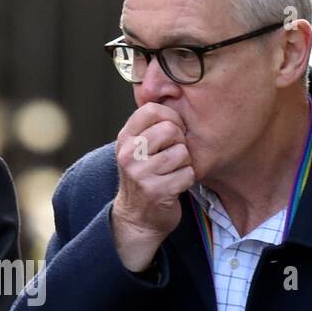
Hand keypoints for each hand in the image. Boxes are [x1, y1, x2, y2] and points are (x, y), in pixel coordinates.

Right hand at [110, 102, 195, 270]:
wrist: (136, 218)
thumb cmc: (145, 177)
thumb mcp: (138, 148)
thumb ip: (151, 126)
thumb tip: (175, 92)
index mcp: (125, 138)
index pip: (152, 110)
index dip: (171, 117)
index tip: (172, 131)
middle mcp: (128, 154)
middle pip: (170, 130)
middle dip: (179, 143)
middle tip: (172, 157)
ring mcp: (140, 174)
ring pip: (181, 153)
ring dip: (184, 164)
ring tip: (172, 173)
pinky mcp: (155, 191)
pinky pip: (187, 174)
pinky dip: (186, 181)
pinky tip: (174, 186)